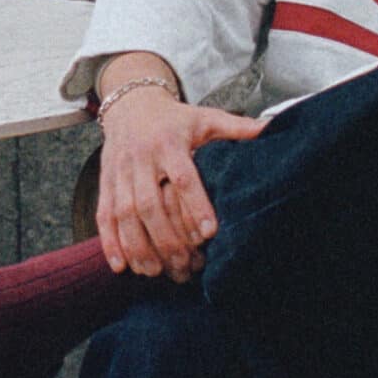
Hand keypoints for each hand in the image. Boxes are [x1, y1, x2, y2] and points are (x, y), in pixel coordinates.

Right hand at [97, 82, 266, 280]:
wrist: (130, 105)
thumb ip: (237, 127)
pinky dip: (110, 242)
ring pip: (123, 213)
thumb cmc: (176, 118)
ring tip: (153, 272)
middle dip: (164, 237)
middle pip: (148, 203)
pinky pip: (103, 215)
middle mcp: (141, 158)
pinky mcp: (105, 183)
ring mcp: (119, 172)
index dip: (195, 204)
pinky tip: (121, 266)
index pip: (182, 176)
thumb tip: (273, 128)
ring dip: (136, 246)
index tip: (209, 232)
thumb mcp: (205, 117)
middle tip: (181, 265)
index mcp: (169, 142)